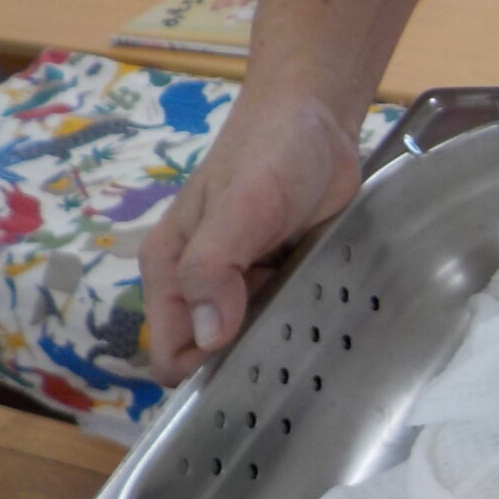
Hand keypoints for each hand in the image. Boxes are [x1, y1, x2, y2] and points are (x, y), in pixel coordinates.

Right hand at [139, 94, 361, 384]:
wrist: (315, 119)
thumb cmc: (267, 154)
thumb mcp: (238, 207)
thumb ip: (213, 268)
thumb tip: (206, 339)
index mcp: (172, 270)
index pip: (169, 351)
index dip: (201, 373)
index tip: (247, 378)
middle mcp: (202, 284)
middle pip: (214, 353)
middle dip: (248, 361)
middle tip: (293, 354)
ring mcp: (245, 283)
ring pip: (254, 339)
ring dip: (281, 341)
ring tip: (317, 335)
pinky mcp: (283, 276)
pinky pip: (288, 316)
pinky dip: (304, 319)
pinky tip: (329, 316)